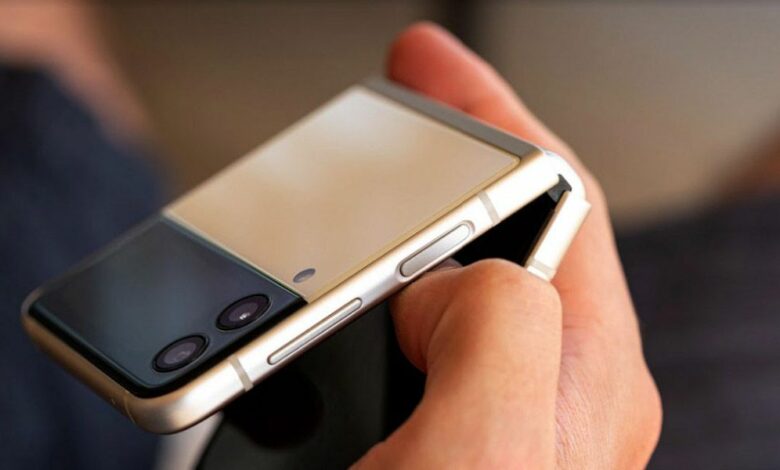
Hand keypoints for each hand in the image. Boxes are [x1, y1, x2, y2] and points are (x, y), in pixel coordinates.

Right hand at [353, 23, 660, 468]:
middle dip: (454, 156)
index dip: (496, 116)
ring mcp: (492, 422)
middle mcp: (546, 395)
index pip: (556, 195)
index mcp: (582, 376)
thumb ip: (494, 328)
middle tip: (406, 103)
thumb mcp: (490, 444)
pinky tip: (340, 304)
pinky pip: (413, 340)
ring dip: (406, 232)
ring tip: (360, 197)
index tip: (431, 63)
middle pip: (510, 232)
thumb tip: (437, 283)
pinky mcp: (436, 448)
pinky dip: (373, 304)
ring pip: (456, 287)